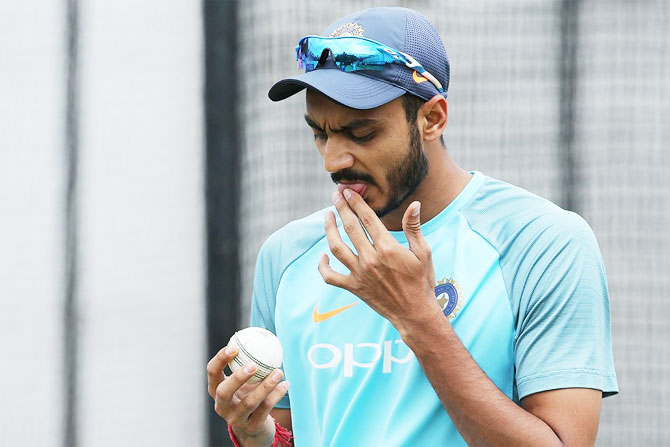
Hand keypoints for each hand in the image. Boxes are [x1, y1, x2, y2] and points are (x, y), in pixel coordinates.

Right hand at [207, 345, 288, 446]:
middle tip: (253, 365)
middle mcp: (222, 406)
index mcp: (216, 390)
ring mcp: (235, 419)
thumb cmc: (247, 395)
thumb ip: (246, 363)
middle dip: (237, 377)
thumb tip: (261, 333)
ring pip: (249, 403)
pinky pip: (265, 409)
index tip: (234, 347)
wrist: (254, 428)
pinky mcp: (251, 427)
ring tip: (278, 371)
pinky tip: (285, 384)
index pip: (212, 373)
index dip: (220, 359)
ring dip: (265, 386)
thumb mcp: (244, 381)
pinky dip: (276, 395)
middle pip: (223, 392)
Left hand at [319, 189, 439, 331]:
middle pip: (350, 227)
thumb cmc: (421, 281)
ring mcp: (359, 274)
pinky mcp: (353, 287)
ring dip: (329, 229)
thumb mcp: (423, 253)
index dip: (356, 202)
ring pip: (336, 247)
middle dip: (341, 208)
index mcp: (388, 248)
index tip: (348, 191)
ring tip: (327, 216)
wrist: (415, 313)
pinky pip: (331, 276)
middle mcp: (370, 259)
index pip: (367, 218)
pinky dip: (323, 266)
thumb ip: (414, 228)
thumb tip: (414, 204)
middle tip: (336, 195)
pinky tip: (323, 255)